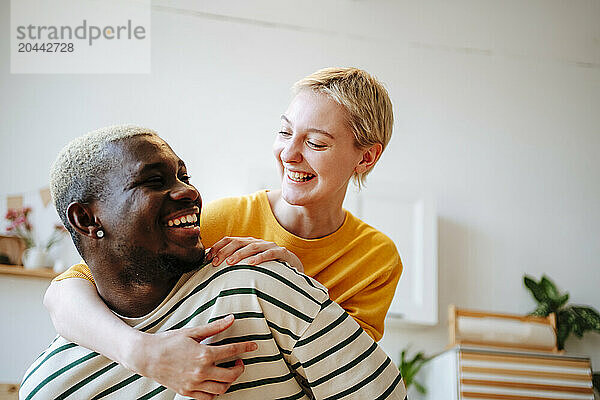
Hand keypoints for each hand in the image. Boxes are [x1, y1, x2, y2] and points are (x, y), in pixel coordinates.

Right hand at [131, 315, 256, 398]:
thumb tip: (231, 319)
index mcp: (204, 354)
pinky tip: (215, 381)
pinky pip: (208, 397)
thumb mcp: (192, 332)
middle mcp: (201, 371)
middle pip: (231, 374)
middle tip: (239, 361)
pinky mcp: (187, 392)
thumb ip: (214, 327)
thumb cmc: (168, 342)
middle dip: (240, 367)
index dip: (246, 347)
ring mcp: (194, 384)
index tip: (253, 346)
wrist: (146, 356)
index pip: (232, 351)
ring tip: (228, 371)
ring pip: (222, 388)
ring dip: (230, 380)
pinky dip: (216, 391)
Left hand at [206, 236, 303, 272]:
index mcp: (248, 243)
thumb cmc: (269, 269)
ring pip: (252, 246)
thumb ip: (236, 265)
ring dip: (239, 254)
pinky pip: (270, 253)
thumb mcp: (250, 266)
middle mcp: (257, 242)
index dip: (217, 247)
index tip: (207, 258)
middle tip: (214, 263)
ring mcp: (270, 246)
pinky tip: (251, 264)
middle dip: (224, 251)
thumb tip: (214, 271)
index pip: (229, 240)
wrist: (295, 269)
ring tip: (229, 263)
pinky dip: (260, 258)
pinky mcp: (282, 253)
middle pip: (238, 242)